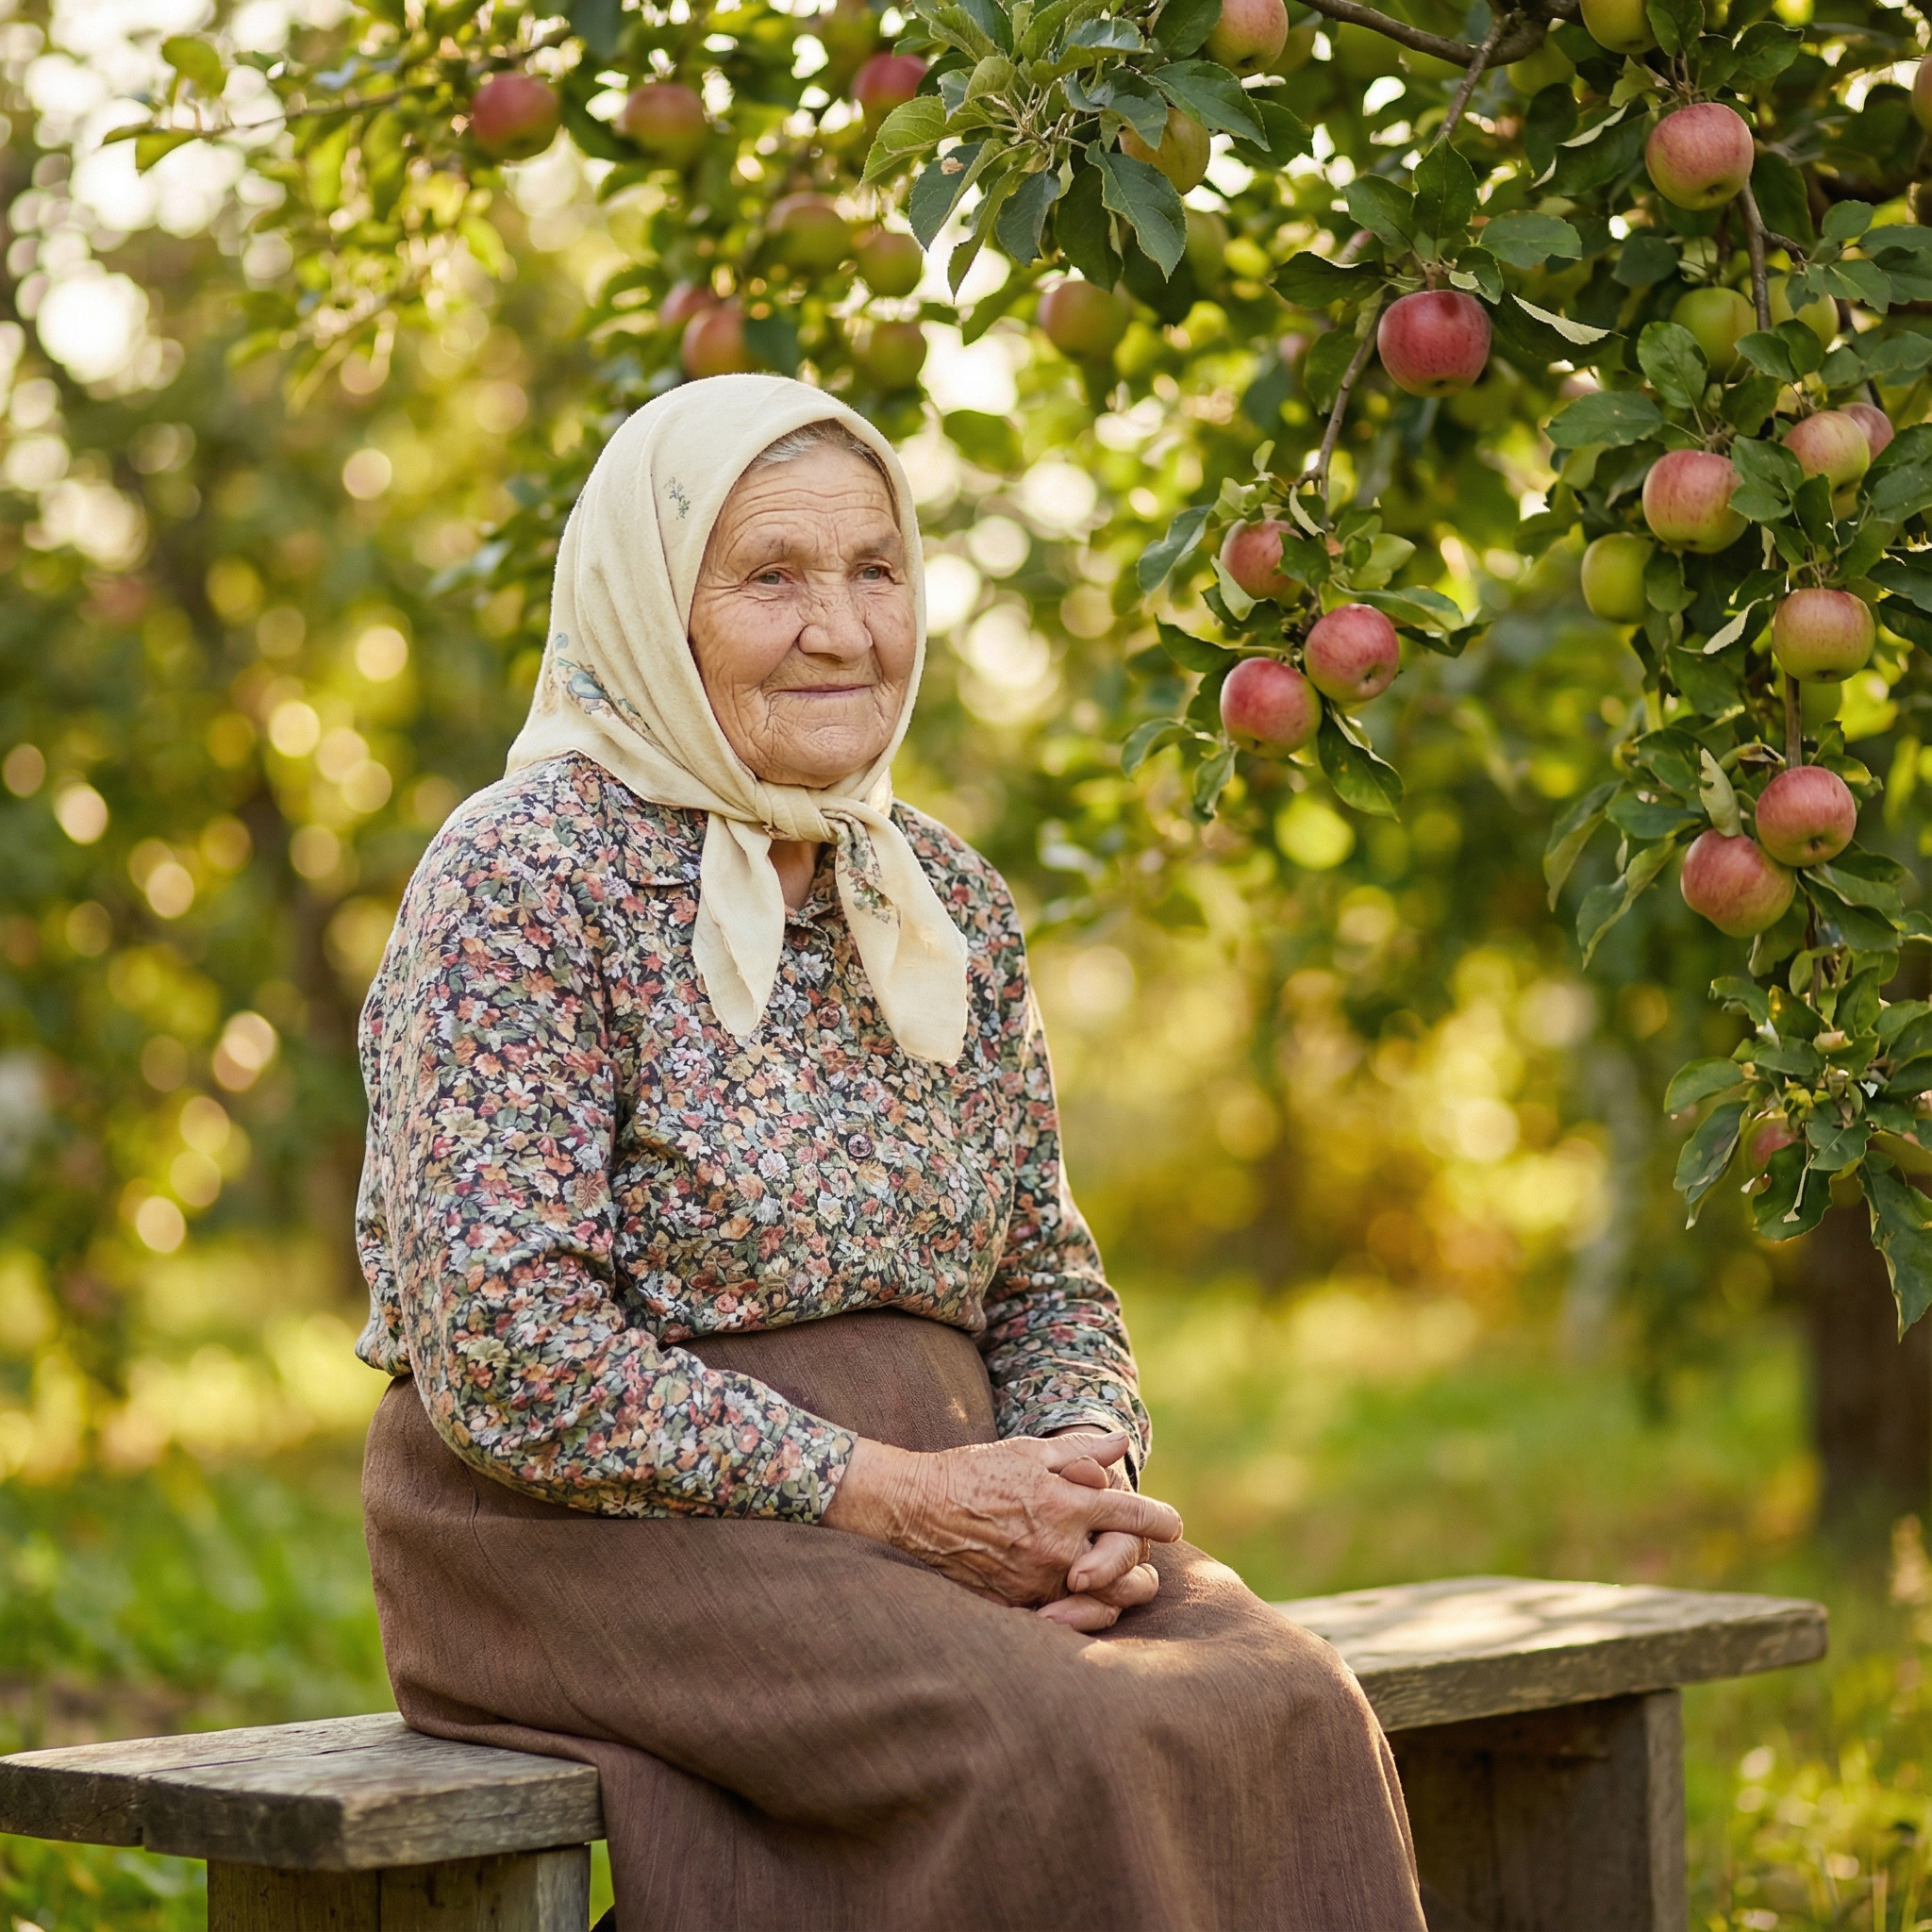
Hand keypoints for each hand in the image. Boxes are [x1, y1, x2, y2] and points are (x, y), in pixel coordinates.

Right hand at [821, 1430, 1180, 1618]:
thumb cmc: (974, 1472)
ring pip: (1104, 1601)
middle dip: (1144, 1563)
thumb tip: (1121, 1443)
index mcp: (1065, 1504)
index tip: (1172, 1524)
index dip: (1161, 1520)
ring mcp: (1037, 1581)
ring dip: (1118, 1591)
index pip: (1132, 1518)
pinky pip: (1068, 1619)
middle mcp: (1057, 1547)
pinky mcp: (1017, 1604)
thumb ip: (1079, 1452)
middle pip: (1129, 1569)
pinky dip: (1083, 1611)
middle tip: (1144, 1554)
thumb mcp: (1027, 1452)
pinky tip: (1083, 1596)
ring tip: (1120, 1578)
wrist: (916, 1509)